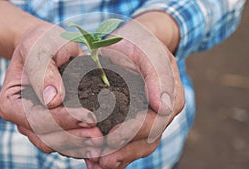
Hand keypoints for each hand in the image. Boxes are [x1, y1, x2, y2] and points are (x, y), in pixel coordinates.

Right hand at [0, 24, 102, 157]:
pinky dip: (82, 143)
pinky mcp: (55, 128)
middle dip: (74, 137)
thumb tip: (52, 100)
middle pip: (46, 138)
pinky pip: (66, 143)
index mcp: (11, 103)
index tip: (88, 116)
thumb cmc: (42, 43)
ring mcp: (39, 127)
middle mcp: (23, 120)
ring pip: (57, 145)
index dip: (62, 120)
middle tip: (99, 134)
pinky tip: (99, 139)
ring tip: (102, 139)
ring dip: (80, 144)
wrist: (49, 48)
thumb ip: (43, 70)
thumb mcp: (40, 47)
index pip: (35, 119)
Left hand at [85, 12, 184, 167]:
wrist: (133, 43)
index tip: (109, 138)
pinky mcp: (136, 122)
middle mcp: (163, 113)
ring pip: (137, 147)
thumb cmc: (139, 44)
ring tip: (95, 163)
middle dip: (121, 151)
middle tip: (97, 158)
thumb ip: (158, 75)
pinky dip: (114, 154)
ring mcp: (150, 120)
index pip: (154, 123)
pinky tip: (95, 162)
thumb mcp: (148, 50)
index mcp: (170, 97)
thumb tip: (163, 108)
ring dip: (116, 157)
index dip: (132, 133)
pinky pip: (128, 144)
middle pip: (146, 141)